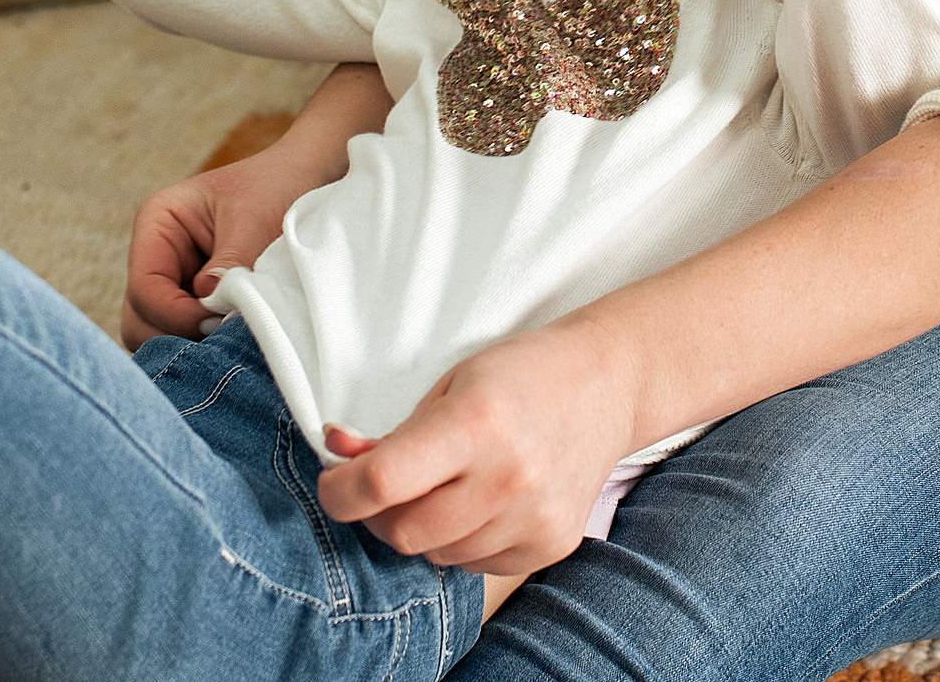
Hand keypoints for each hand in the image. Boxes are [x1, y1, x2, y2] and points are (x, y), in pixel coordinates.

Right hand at [119, 150, 304, 345]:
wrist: (302, 180)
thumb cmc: (274, 188)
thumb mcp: (253, 220)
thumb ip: (230, 263)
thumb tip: (208, 307)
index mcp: (157, 223)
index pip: (144, 287)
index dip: (174, 314)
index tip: (216, 321)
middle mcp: (156, 256)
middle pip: (138, 320)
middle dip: (176, 335)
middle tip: (223, 337)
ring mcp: (172, 282)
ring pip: (157, 335)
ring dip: (192, 343)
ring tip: (232, 337)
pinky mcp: (193, 302)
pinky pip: (185, 336)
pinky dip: (205, 344)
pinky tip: (234, 337)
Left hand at [316, 325, 635, 577]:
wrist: (606, 385)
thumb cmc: (520, 375)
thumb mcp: (451, 384)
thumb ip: (395, 433)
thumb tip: (340, 459)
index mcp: (476, 423)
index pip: (383, 482)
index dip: (340, 491)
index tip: (333, 484)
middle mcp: (509, 477)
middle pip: (404, 532)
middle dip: (379, 513)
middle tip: (387, 485)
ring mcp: (534, 517)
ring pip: (437, 554)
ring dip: (425, 528)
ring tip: (450, 484)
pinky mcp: (551, 545)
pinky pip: (476, 565)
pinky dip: (464, 541)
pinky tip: (484, 501)